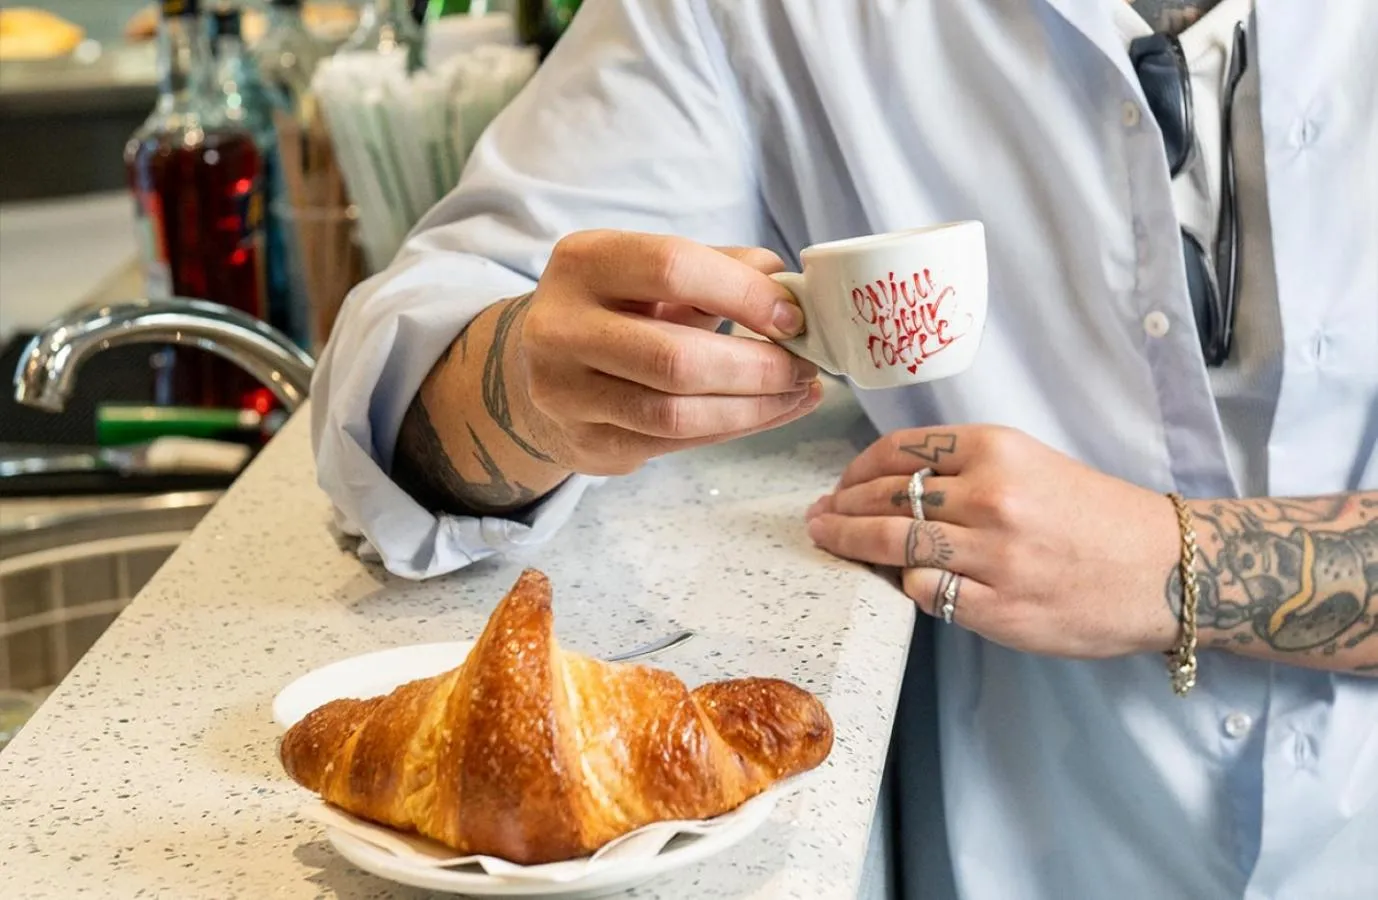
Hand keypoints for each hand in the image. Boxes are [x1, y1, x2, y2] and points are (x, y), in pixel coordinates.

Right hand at [516, 230, 822, 475]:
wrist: (535, 367)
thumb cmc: (614, 310)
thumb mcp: (651, 272)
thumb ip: (719, 268)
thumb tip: (791, 287)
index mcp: (584, 262)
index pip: (672, 268)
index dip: (743, 294)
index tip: (792, 317)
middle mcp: (561, 327)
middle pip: (676, 357)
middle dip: (757, 367)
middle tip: (805, 367)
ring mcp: (566, 393)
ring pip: (675, 413)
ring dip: (752, 408)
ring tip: (796, 393)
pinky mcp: (586, 443)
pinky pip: (674, 444)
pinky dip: (732, 429)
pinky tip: (767, 413)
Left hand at [805, 426, 1182, 657]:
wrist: (1165, 568)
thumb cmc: (1096, 515)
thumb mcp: (1032, 464)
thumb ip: (965, 471)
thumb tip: (889, 487)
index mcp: (996, 449)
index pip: (898, 453)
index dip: (855, 470)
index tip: (839, 485)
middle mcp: (990, 496)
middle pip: (885, 499)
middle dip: (840, 509)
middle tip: (818, 518)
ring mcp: (992, 555)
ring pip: (892, 546)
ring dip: (850, 545)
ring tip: (830, 543)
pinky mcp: (997, 608)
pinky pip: (924, 593)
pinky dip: (904, 585)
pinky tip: (898, 582)